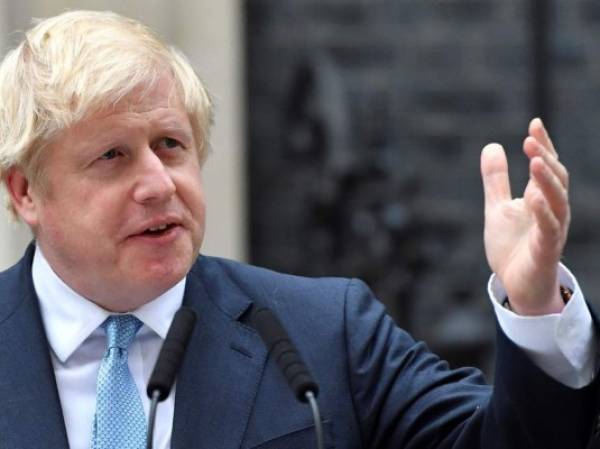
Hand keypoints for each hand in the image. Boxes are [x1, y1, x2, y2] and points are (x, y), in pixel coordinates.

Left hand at [481, 118, 568, 314]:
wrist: (515, 285)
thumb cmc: (512, 246)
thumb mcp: (497, 207)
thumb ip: (496, 179)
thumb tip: (491, 146)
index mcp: (540, 199)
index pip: (546, 167)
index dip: (543, 145)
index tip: (534, 123)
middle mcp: (551, 211)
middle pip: (555, 179)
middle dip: (545, 158)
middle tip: (530, 139)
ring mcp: (551, 230)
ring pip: (557, 201)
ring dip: (547, 180)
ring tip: (535, 161)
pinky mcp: (546, 250)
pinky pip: (549, 229)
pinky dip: (543, 213)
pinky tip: (533, 198)